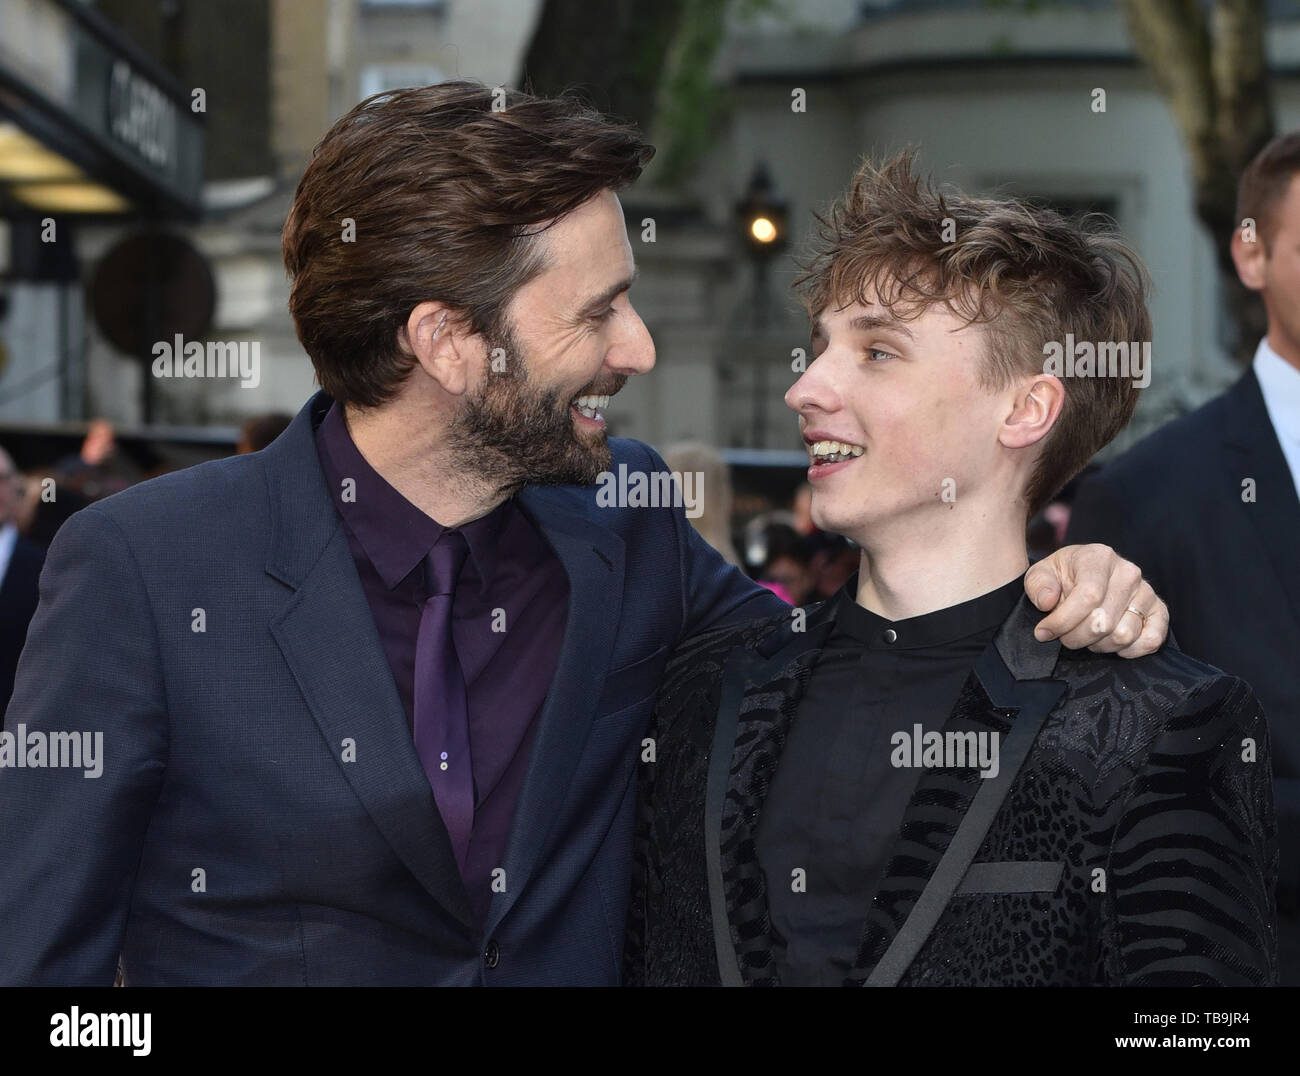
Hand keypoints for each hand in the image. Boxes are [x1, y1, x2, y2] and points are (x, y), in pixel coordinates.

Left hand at [1024, 544, 1168, 656]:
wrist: (1081, 577)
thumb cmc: (1060, 577)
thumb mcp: (1040, 574)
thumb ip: (1038, 585)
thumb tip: (1047, 602)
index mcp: (1099, 557)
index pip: (1088, 596)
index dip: (1063, 621)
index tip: (1043, 632)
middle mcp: (1128, 572)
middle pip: (1103, 621)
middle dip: (1076, 637)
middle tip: (1064, 636)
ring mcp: (1146, 592)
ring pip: (1124, 635)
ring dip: (1098, 645)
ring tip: (1085, 636)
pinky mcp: (1159, 611)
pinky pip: (1152, 640)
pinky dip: (1129, 651)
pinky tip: (1109, 644)